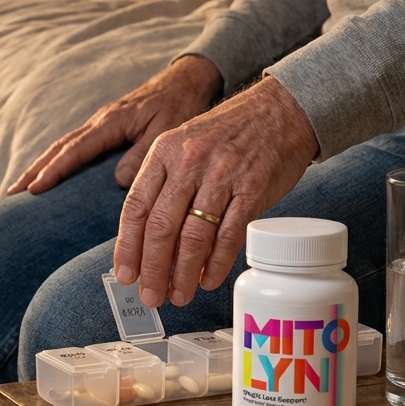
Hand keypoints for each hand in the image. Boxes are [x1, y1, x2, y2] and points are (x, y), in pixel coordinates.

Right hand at [7, 56, 222, 195]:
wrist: (188, 80)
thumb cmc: (181, 104)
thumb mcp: (167, 130)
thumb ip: (142, 154)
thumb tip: (117, 179)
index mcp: (111, 122)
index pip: (75, 149)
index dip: (53, 170)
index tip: (33, 189)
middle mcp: (99, 121)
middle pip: (58, 148)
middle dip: (33, 170)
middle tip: (9, 194)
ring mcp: (100, 124)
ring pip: (62, 146)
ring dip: (39, 166)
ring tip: (19, 188)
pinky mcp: (105, 128)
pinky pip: (73, 146)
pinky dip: (55, 160)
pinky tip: (48, 173)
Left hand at [113, 75, 318, 306]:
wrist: (280, 110)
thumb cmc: (228, 134)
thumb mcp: (184, 145)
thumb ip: (164, 185)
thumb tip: (146, 239)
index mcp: (164, 152)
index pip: (136, 207)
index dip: (128, 246)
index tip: (124, 274)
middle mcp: (188, 162)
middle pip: (161, 226)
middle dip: (152, 268)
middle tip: (150, 295)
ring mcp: (222, 175)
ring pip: (194, 236)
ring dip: (183, 273)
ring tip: (178, 295)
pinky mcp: (252, 189)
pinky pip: (229, 235)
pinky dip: (217, 263)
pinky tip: (208, 279)